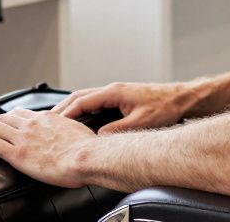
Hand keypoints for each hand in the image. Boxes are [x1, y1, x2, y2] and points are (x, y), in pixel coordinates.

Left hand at [0, 108, 95, 187]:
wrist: (85, 157)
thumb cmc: (87, 148)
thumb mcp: (78, 131)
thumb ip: (68, 130)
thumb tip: (70, 134)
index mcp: (47, 118)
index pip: (23, 114)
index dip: (9, 117)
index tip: (3, 121)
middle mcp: (32, 124)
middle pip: (4, 118)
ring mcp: (23, 138)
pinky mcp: (17, 153)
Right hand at [50, 81, 196, 134]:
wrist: (183, 99)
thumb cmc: (166, 107)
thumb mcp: (141, 123)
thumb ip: (118, 131)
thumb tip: (99, 139)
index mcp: (114, 92)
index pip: (82, 101)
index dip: (65, 113)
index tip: (51, 123)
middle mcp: (114, 90)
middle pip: (80, 97)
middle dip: (62, 109)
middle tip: (46, 121)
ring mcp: (117, 93)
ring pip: (87, 99)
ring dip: (72, 109)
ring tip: (58, 122)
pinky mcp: (122, 98)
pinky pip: (96, 102)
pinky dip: (83, 110)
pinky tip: (81, 121)